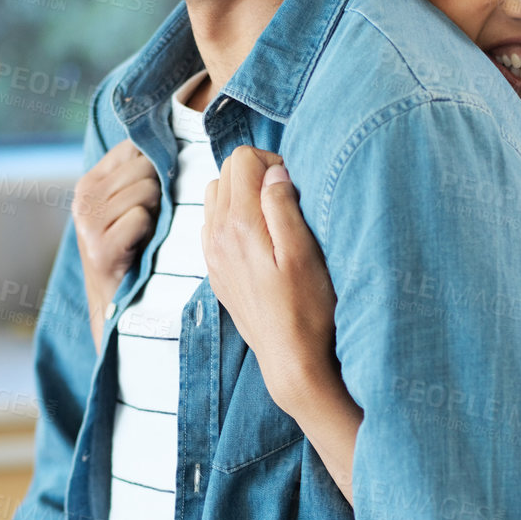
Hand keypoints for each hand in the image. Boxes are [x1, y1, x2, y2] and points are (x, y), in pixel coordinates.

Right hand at [72, 139, 160, 347]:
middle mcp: (83, 198)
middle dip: (157, 190)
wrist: (114, 303)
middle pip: (142, 167)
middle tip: (150, 218)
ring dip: (155, 212)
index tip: (157, 186)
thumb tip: (173, 141)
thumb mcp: (126, 206)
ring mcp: (88, 223)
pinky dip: (148, 232)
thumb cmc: (131, 249)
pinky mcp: (100, 247)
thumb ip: (139, 175)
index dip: (154, 163)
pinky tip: (139, 246)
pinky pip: (141, 217)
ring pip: (145, 191)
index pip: (132, 148)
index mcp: (89, 182)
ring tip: (144, 233)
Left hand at [201, 146, 340, 413]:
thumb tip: (274, 172)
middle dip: (257, 174)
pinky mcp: (216, 271)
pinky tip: (258, 238)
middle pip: (226, 173)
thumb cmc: (307, 308)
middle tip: (287, 199)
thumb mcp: (304, 252)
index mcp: (239, 224)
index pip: (242, 159)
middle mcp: (217, 235)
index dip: (272, 162)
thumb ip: (284, 206)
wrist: (290, 359)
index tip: (294, 185)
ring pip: (216, 197)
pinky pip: (214, 225)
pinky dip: (232, 219)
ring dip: (242, 195)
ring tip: (272, 216)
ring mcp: (213, 254)